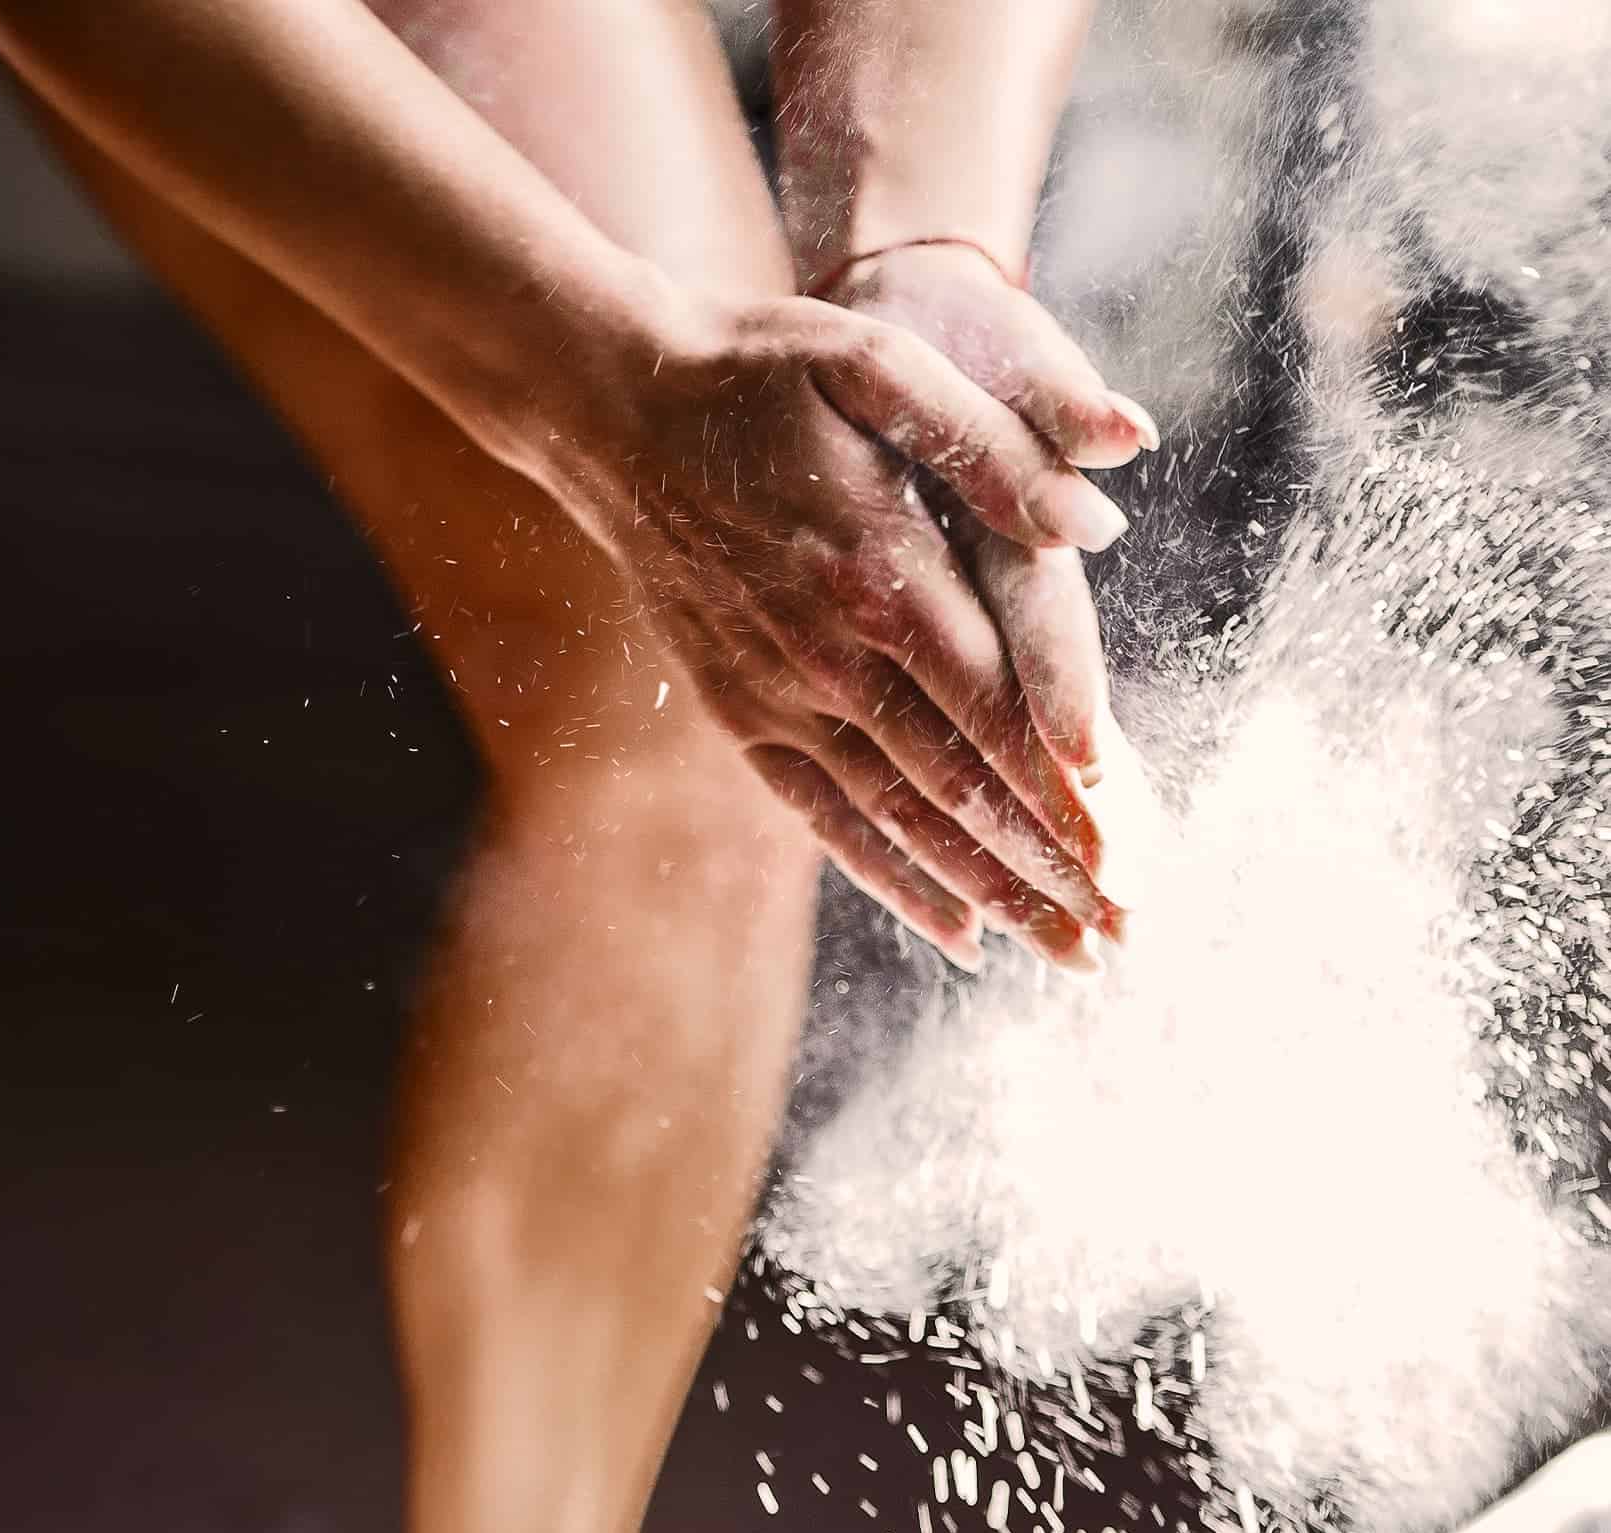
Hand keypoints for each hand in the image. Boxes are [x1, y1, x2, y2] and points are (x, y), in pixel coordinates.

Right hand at [542, 284, 1129, 969]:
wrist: (615, 411)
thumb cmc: (761, 372)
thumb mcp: (876, 362)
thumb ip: (990, 445)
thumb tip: (1095, 524)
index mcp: (880, 573)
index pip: (999, 705)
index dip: (1069, 788)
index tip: (1134, 856)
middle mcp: (832, 659)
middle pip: (966, 785)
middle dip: (1053, 867)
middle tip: (1128, 934)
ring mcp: (783, 700)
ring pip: (907, 821)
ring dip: (995, 894)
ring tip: (1072, 954)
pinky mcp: (747, 720)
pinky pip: (831, 821)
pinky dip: (900, 881)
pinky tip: (962, 938)